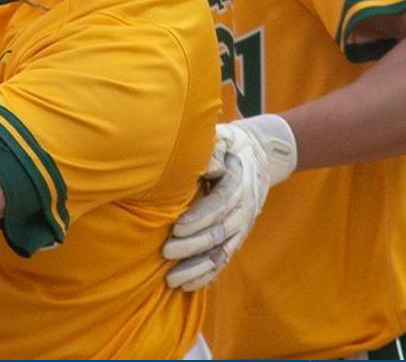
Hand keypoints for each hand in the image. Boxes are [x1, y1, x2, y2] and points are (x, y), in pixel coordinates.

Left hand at [163, 115, 296, 290]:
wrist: (259, 155)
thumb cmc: (229, 145)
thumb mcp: (223, 140)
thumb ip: (215, 152)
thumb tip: (210, 166)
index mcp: (238, 183)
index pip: (219, 204)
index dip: (199, 217)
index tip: (177, 228)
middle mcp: (243, 209)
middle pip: (219, 232)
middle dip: (192, 245)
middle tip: (166, 252)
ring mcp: (241, 226)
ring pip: (221, 252)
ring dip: (197, 267)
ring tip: (172, 279)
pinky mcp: (237, 237)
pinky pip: (223, 260)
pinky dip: (207, 274)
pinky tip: (187, 285)